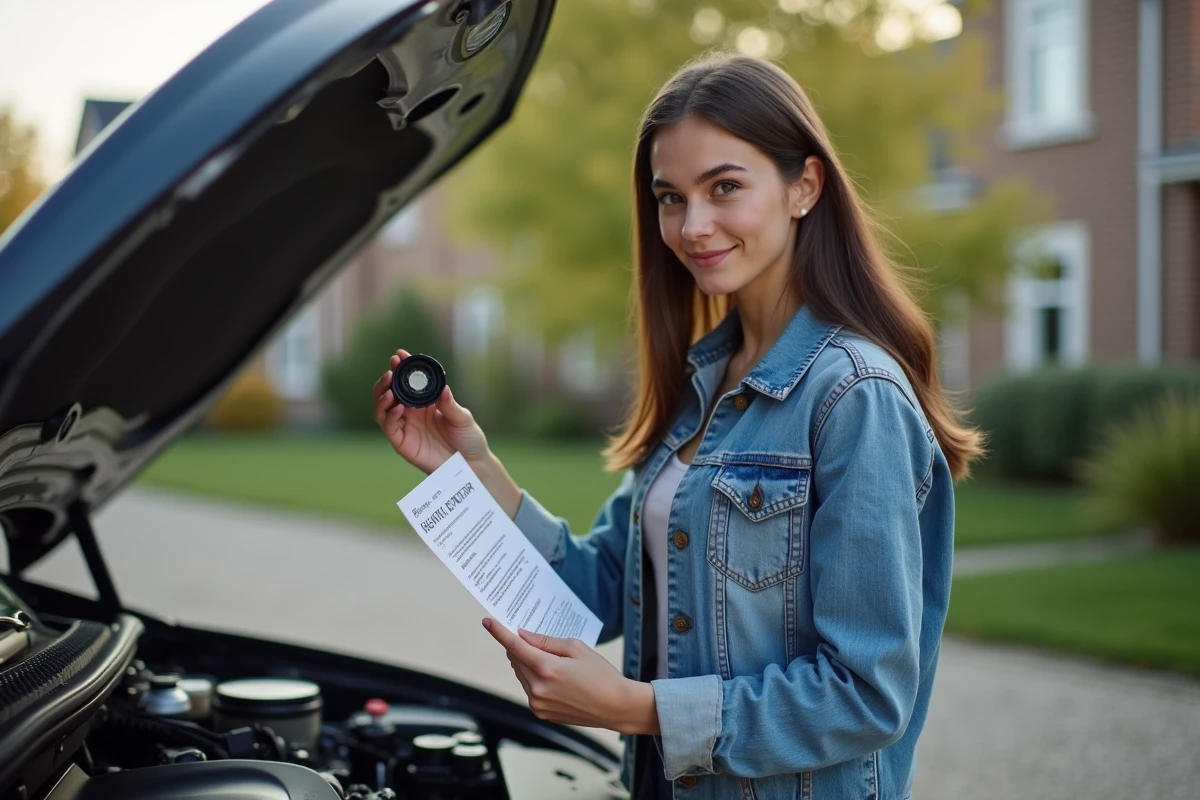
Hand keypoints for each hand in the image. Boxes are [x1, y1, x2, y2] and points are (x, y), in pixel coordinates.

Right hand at [372, 349, 490, 473]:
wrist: (471, 464)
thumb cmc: (468, 439)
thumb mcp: (462, 418)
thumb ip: (449, 404)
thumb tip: (442, 388)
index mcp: (424, 403)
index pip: (408, 382)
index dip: (401, 368)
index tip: (399, 355)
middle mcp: (411, 413)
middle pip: (389, 393)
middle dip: (386, 380)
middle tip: (391, 370)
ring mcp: (405, 428)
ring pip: (382, 409)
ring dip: (382, 396)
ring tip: (390, 388)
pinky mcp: (402, 444)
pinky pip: (389, 427)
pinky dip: (389, 416)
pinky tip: (397, 407)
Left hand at [482, 618, 659, 735]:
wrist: (615, 706)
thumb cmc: (601, 675)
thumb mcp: (577, 648)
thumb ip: (547, 641)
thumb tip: (523, 635)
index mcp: (547, 669)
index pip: (515, 646)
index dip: (499, 632)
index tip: (488, 621)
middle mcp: (538, 689)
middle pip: (516, 660)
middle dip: (520, 646)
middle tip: (533, 638)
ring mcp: (538, 704)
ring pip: (521, 674)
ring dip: (527, 663)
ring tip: (552, 661)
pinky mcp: (541, 713)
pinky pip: (529, 688)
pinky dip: (534, 678)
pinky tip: (554, 677)